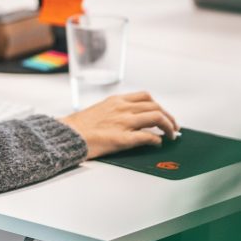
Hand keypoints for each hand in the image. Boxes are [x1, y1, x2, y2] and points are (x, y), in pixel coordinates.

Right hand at [59, 92, 178, 159]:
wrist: (67, 134)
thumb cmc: (80, 125)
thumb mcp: (100, 109)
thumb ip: (116, 110)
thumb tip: (131, 118)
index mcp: (116, 100)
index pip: (145, 97)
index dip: (159, 106)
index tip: (163, 114)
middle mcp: (122, 108)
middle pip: (155, 106)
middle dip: (169, 117)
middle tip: (173, 127)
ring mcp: (123, 122)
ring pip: (156, 117)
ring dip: (168, 127)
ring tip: (171, 135)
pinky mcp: (123, 138)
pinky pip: (147, 136)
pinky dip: (157, 140)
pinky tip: (158, 143)